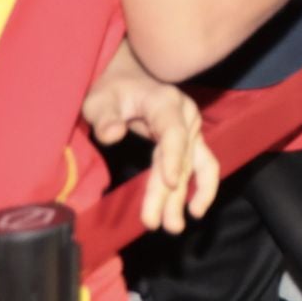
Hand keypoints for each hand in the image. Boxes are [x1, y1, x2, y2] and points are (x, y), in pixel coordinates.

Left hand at [82, 43, 217, 234]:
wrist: (129, 76)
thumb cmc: (112, 88)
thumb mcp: (100, 100)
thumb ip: (105, 117)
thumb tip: (113, 134)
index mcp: (166, 103)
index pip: (174, 133)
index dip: (173, 158)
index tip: (171, 184)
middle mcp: (186, 116)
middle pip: (181, 157)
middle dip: (169, 193)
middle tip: (155, 224)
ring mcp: (191, 129)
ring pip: (193, 165)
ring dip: (187, 196)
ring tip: (174, 224)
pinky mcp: (190, 140)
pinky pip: (201, 164)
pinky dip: (201, 186)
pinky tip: (194, 208)